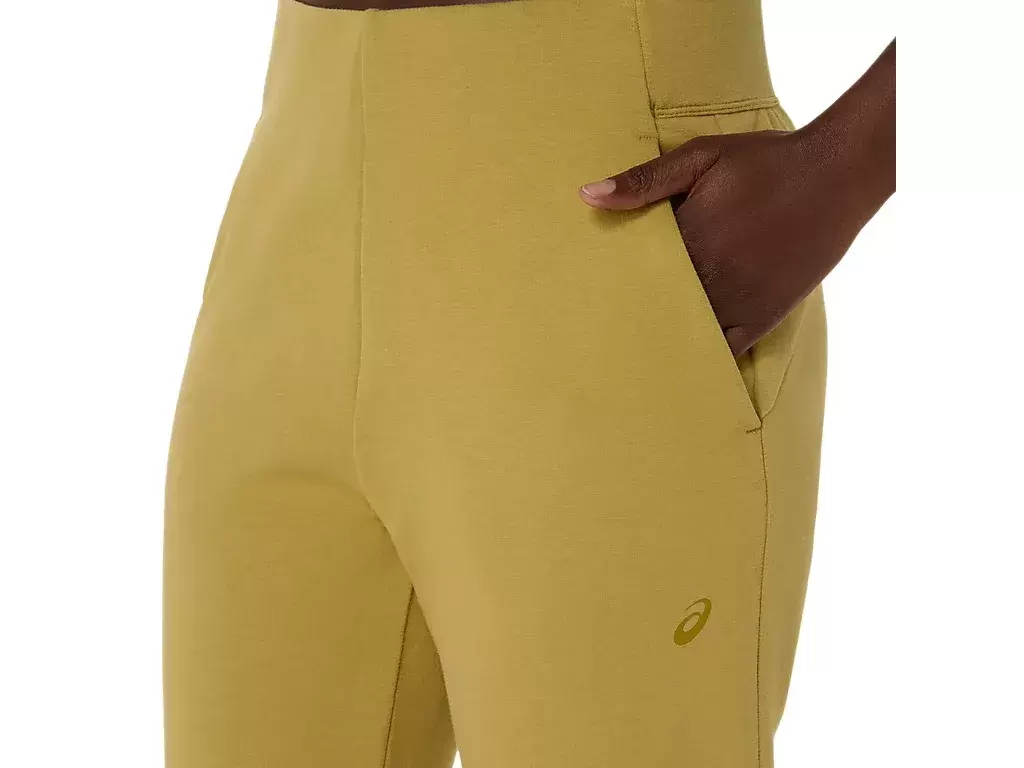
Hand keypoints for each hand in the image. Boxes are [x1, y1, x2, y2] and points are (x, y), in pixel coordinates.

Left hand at [578, 128, 853, 355]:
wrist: (836, 173)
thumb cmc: (766, 161)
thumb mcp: (701, 157)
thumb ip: (645, 180)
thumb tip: (587, 195)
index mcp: (689, 239)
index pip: (634, 273)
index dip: (609, 286)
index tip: (583, 299)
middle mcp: (710, 276)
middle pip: (655, 308)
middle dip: (628, 318)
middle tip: (592, 339)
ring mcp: (738, 300)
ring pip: (686, 333)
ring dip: (659, 342)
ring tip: (625, 361)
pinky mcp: (764, 314)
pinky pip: (727, 348)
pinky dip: (703, 358)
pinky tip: (682, 370)